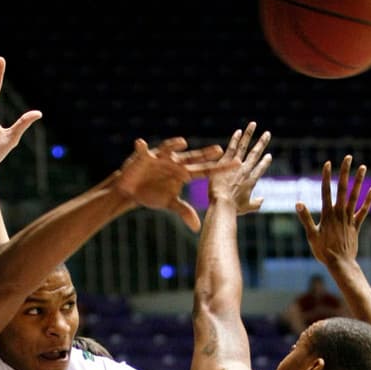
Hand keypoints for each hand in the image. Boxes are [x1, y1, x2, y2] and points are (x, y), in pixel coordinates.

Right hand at [114, 138, 233, 231]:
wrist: (133, 190)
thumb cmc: (153, 194)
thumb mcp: (170, 203)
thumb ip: (184, 211)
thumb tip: (198, 227)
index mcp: (184, 172)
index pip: (205, 171)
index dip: (220, 168)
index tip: (237, 165)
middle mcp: (175, 162)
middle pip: (192, 157)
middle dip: (205, 153)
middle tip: (220, 150)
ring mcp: (160, 158)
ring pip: (168, 149)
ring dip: (174, 145)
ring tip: (182, 142)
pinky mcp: (143, 157)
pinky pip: (142, 151)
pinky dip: (141, 148)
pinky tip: (141, 144)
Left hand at [208, 122, 272, 214]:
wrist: (222, 203)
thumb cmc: (233, 208)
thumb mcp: (246, 207)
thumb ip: (256, 204)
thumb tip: (262, 200)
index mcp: (251, 181)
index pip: (261, 168)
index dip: (265, 162)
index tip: (269, 156)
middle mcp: (246, 170)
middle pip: (256, 153)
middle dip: (262, 142)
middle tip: (267, 133)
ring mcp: (236, 164)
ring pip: (244, 146)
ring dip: (250, 134)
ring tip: (253, 124)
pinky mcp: (225, 162)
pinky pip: (232, 147)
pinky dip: (236, 139)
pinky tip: (239, 131)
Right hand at [293, 155, 370, 266]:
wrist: (341, 264)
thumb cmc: (323, 251)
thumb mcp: (311, 235)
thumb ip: (306, 218)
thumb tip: (298, 203)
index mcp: (328, 215)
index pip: (326, 191)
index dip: (326, 176)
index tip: (327, 163)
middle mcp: (340, 213)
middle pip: (342, 189)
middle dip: (345, 172)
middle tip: (348, 158)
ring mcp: (349, 218)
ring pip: (355, 196)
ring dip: (359, 181)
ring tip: (363, 167)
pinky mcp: (356, 225)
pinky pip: (363, 210)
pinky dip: (368, 200)